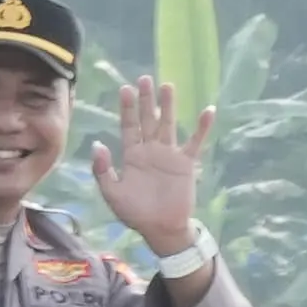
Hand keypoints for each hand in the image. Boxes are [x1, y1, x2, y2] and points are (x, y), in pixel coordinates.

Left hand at [89, 73, 211, 256]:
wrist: (160, 228)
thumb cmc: (134, 212)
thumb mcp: (112, 193)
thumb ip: (103, 170)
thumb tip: (98, 144)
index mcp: (131, 155)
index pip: (128, 126)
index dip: (127, 108)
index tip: (125, 89)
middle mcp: (150, 150)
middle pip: (148, 120)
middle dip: (146, 100)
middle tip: (145, 78)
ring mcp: (169, 154)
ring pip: (169, 125)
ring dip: (168, 106)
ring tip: (168, 85)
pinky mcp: (186, 163)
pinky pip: (195, 142)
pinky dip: (202, 127)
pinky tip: (208, 110)